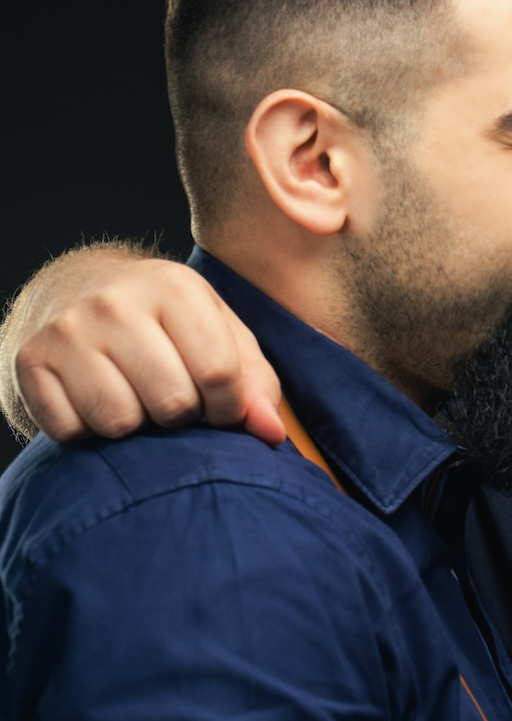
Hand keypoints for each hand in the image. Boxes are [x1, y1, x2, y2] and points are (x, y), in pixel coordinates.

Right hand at [5, 247, 283, 444]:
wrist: (75, 287)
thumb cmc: (167, 321)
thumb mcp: (220, 332)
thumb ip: (256, 382)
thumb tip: (272, 433)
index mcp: (174, 287)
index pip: (218, 373)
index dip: (230, 408)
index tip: (222, 409)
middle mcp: (115, 303)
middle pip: (171, 403)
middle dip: (184, 416)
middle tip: (176, 400)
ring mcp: (67, 331)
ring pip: (119, 422)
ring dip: (137, 427)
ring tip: (138, 399)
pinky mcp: (30, 361)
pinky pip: (71, 431)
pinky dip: (90, 431)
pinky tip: (97, 402)